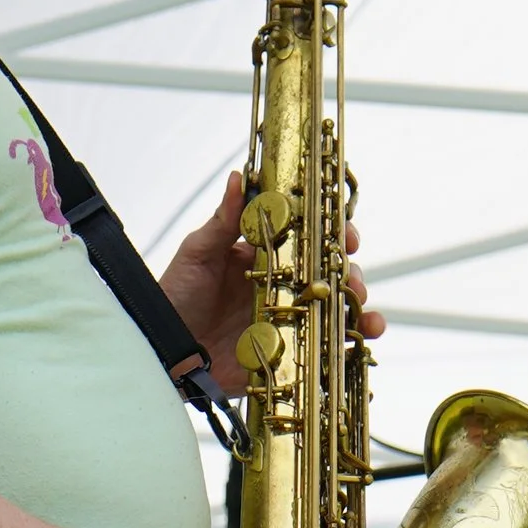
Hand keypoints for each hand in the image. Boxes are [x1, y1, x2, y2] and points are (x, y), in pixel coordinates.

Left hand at [157, 172, 384, 383]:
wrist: (164, 348)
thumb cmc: (176, 296)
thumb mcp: (198, 252)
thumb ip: (224, 220)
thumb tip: (239, 176)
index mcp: (265, 255)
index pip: (309, 236)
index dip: (332, 232)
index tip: (346, 233)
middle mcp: (283, 285)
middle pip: (330, 272)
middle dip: (350, 270)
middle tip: (351, 274)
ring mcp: (288, 318)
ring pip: (336, 307)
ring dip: (358, 303)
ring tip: (359, 305)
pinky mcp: (288, 351)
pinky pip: (326, 347)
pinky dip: (349, 343)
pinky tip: (362, 337)